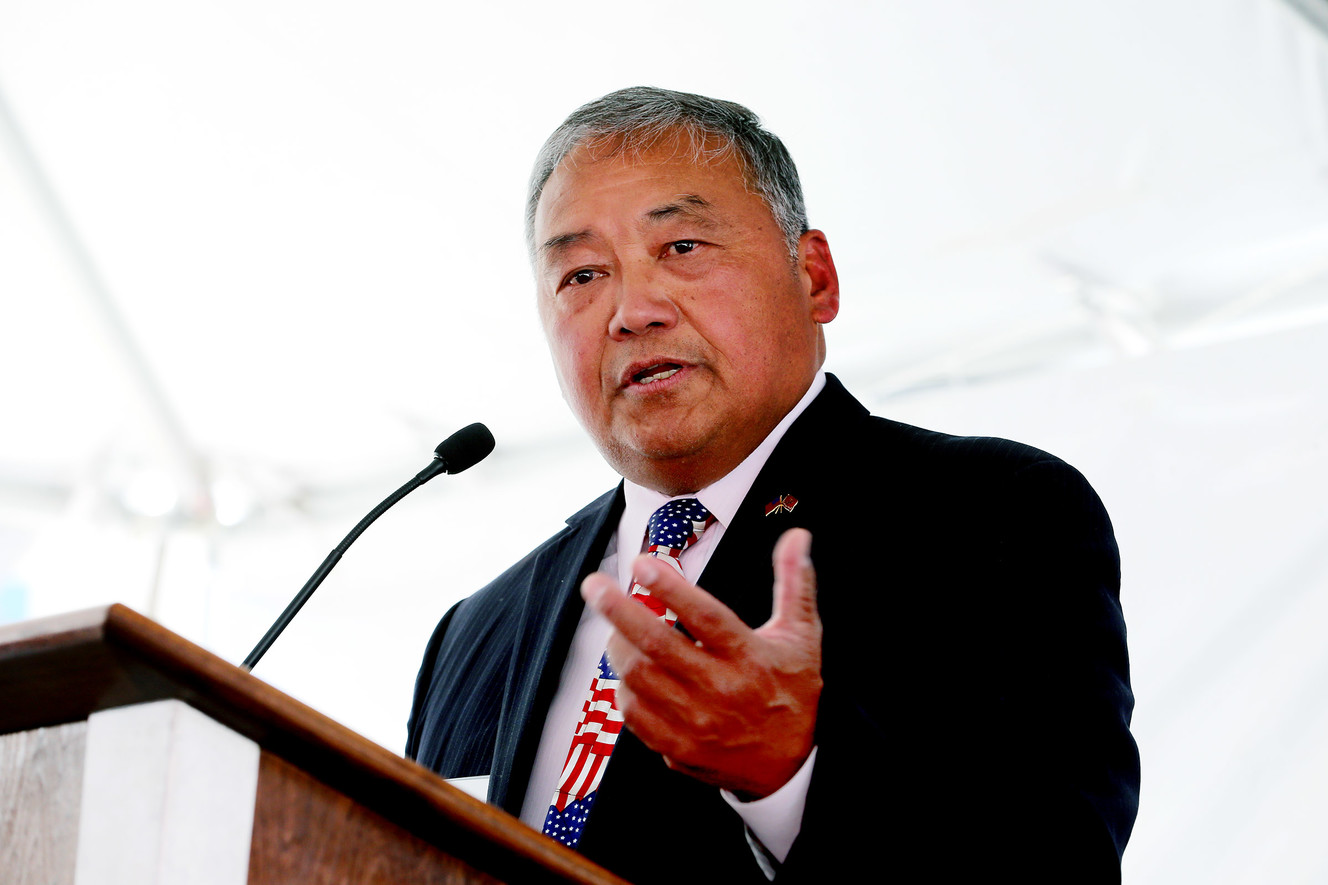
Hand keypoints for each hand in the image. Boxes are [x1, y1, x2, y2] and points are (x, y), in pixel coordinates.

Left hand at [580, 527, 822, 798]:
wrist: (793, 765)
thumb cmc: (794, 691)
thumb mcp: (802, 635)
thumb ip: (794, 582)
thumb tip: (797, 535)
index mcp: (749, 657)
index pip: (705, 617)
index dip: (670, 589)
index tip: (641, 564)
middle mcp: (721, 690)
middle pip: (657, 645)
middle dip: (618, 610)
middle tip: (594, 585)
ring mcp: (697, 723)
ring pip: (639, 679)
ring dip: (618, 646)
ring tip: (613, 625)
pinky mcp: (679, 748)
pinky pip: (635, 716)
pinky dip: (624, 689)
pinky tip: (627, 670)